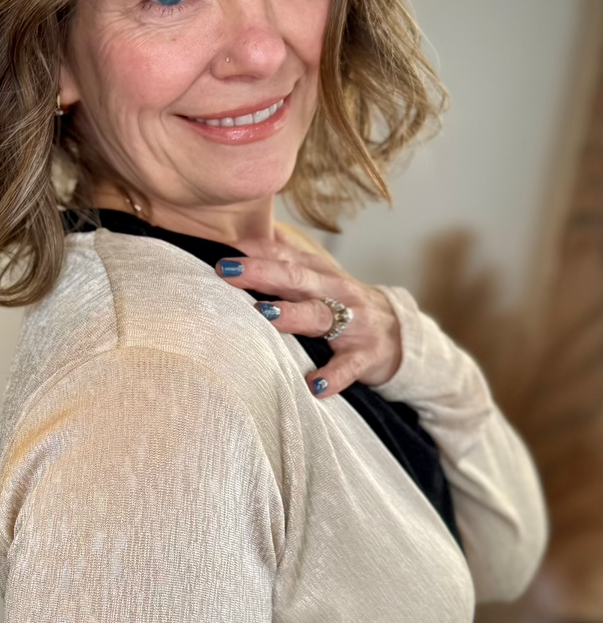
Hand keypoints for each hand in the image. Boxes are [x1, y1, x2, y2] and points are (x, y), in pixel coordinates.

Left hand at [215, 225, 402, 398]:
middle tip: (228, 271)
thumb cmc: (347, 306)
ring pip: (319, 316)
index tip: (222, 250)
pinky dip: (333, 376)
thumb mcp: (321, 278)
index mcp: (320, 273)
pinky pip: (348, 366)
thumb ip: (288, 261)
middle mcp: (335, 292)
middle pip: (296, 278)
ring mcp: (353, 323)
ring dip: (291, 315)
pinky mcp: (366, 354)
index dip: (254, 251)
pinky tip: (314, 385)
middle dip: (262, 273)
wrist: (400, 335)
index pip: (284, 256)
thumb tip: (247, 237)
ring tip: (264, 314)